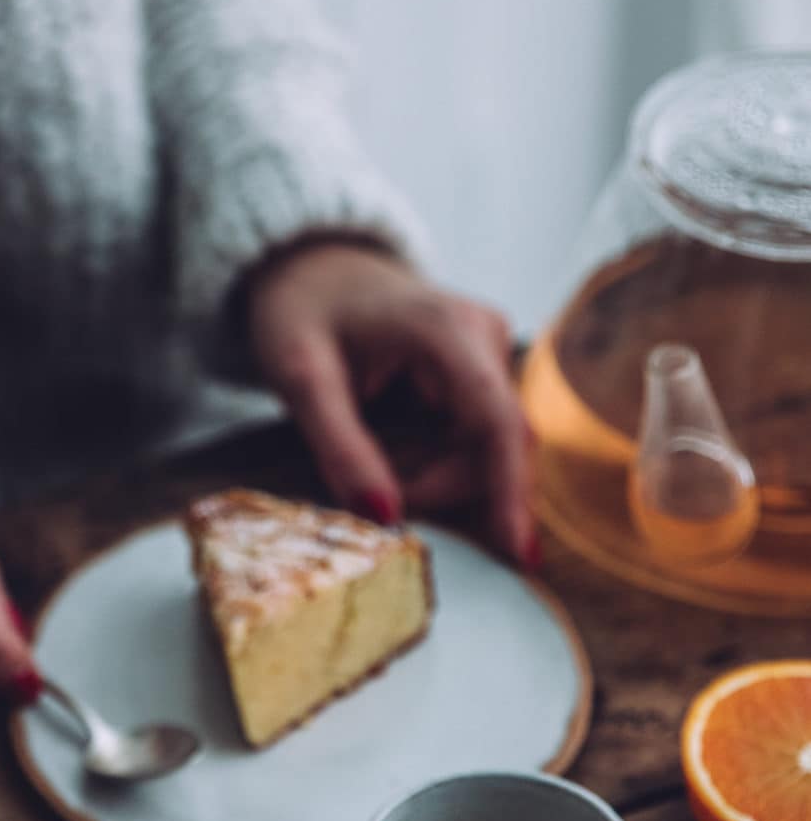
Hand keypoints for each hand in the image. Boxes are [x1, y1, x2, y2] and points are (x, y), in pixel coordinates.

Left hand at [246, 241, 534, 563]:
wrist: (312, 266)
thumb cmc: (301, 311)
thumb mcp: (301, 378)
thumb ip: (341, 448)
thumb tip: (385, 517)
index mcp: (447, 329)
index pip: (497, 422)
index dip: (510, 491)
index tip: (519, 554)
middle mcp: (485, 337)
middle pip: (493, 447)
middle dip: (437, 484)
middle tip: (368, 487)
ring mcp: (490, 354)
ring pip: (484, 451)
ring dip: (431, 474)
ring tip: (367, 448)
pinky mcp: (484, 374)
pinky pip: (473, 441)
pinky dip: (433, 460)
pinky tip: (391, 440)